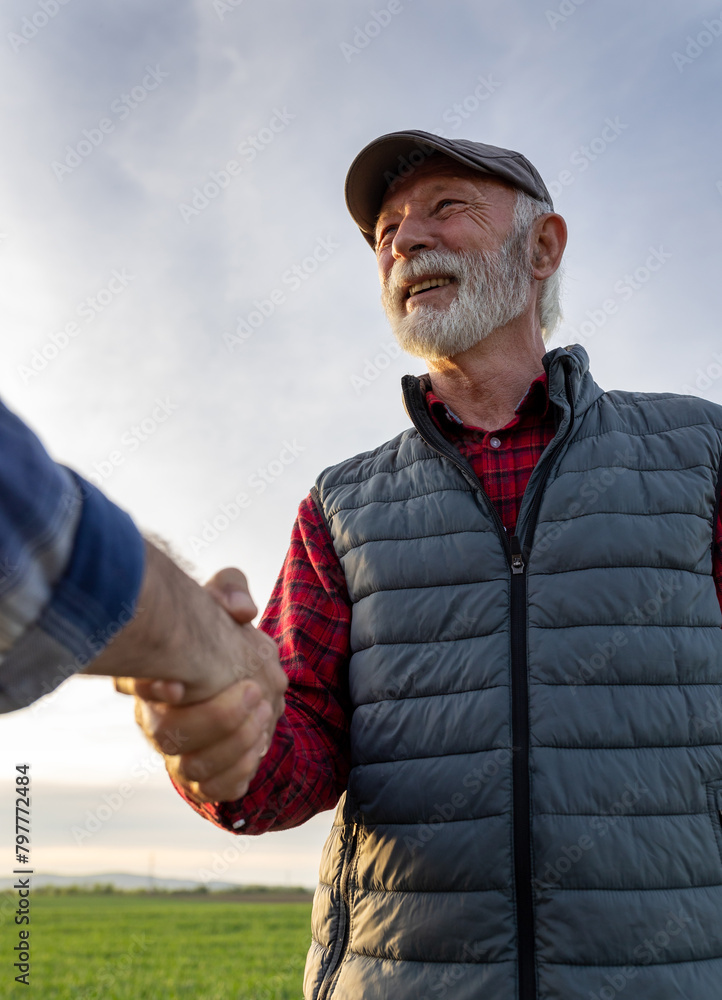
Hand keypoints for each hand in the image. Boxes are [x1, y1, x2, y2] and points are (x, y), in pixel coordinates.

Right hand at [121, 567, 286, 802]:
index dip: (149, 687)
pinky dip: (237, 775)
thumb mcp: (221, 599)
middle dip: (216, 718)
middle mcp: (155, 718)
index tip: (177, 685)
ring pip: (191, 769)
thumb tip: (243, 610)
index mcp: (151, 674)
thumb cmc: (219, 632)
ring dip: (233, 746)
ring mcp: (176, 751)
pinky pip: (212, 792)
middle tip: (254, 691)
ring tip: (264, 713)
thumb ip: (230, 590)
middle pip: (167, 736)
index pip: (132, 682)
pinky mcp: (200, 775)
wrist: (235, 674)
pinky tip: (258, 747)